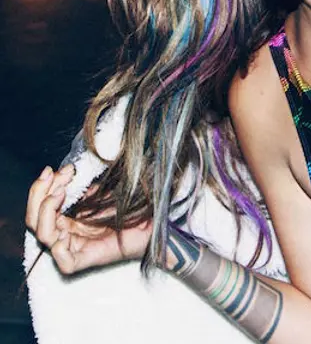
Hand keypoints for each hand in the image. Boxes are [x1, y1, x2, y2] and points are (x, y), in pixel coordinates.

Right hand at [25, 164, 151, 273]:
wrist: (155, 227)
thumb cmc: (132, 211)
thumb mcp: (103, 192)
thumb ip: (83, 186)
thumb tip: (68, 171)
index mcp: (68, 218)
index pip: (40, 205)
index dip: (43, 186)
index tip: (63, 169)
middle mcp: (67, 233)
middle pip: (34, 219)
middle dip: (39, 193)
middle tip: (57, 176)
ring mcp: (74, 247)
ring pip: (43, 235)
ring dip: (46, 210)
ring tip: (62, 193)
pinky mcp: (86, 261)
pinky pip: (63, 261)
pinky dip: (59, 247)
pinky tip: (67, 232)